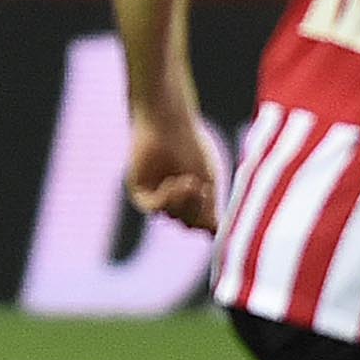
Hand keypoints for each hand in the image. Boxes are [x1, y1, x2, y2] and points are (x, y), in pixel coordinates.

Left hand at [127, 103, 217, 232]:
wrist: (167, 123)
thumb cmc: (191, 146)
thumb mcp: (207, 180)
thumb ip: (209, 209)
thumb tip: (214, 236)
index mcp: (195, 198)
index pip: (204, 225)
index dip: (212, 223)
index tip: (220, 215)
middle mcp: (176, 200)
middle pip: (190, 223)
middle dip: (199, 209)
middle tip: (202, 189)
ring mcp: (157, 196)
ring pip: (173, 216)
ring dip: (184, 202)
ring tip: (190, 181)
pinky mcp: (139, 190)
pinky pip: (152, 207)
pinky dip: (166, 199)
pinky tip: (175, 182)